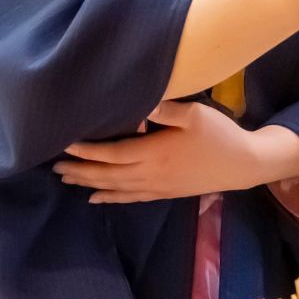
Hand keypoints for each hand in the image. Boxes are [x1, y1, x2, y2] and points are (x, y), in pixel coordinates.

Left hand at [56, 102, 264, 203]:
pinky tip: (95, 198)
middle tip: (54, 166)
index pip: (111, 154)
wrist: (244, 165)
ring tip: (66, 179)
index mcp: (155, 153)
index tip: (64, 145)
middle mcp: (150, 174)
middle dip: (80, 170)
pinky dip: (110, 198)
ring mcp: (157, 186)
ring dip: (89, 184)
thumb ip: (166, 108)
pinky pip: (130, 198)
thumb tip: (141, 100)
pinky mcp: (165, 193)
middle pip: (107, 175)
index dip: (86, 151)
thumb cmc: (220, 135)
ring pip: (115, 188)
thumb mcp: (195, 114)